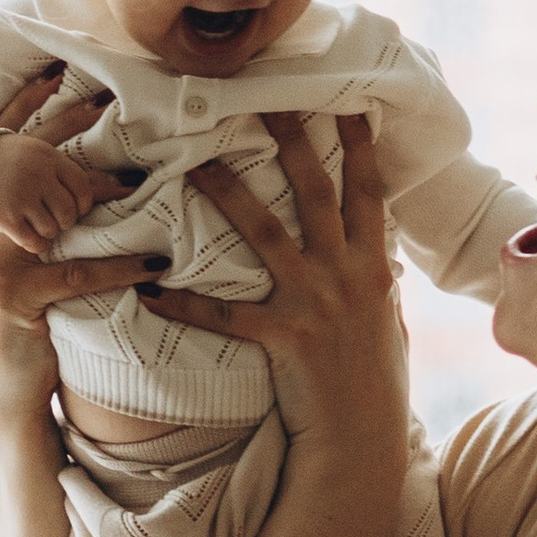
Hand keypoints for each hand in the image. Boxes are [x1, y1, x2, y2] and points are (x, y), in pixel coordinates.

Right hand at [0, 67, 168, 443]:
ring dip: (108, 193)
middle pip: (27, 163)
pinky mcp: (11, 297)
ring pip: (57, 212)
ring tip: (150, 174)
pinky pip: (77, 271)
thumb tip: (85, 178)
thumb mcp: (18, 268)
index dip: (27, 105)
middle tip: (115, 97)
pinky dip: (121, 266)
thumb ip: (32, 223)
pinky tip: (156, 260)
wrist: (4, 399)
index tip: (60, 69)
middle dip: (72, 126)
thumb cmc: (23, 332)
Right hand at [0, 100, 143, 253]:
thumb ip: (63, 148)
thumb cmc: (5, 159)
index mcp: (47, 155)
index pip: (83, 185)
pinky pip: (35, 241)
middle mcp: (36, 174)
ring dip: (48, 231)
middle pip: (69, 211)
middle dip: (66, 219)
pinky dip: (37, 243)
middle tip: (57, 219)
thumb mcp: (35, 145)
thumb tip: (103, 131)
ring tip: (38, 224)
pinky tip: (31, 238)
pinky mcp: (6, 217)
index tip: (79, 207)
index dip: (84, 201)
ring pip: (52, 228)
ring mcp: (21, 196)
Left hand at [144, 111, 409, 452]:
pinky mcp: (284, 337)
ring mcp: (316, 304)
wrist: (362, 439)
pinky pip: (226, 315)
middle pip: (317, 191)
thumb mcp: (386, 321)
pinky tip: (151, 290)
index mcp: (373, 267)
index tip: (346, 100)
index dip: (359, 145)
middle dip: (293, 139)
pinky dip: (186, 304)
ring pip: (267, 234)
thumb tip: (376, 248)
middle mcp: (348, 275)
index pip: (369, 191)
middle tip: (264, 97)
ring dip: (229, 195)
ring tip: (194, 165)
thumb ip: (376, 278)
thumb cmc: (373, 381)